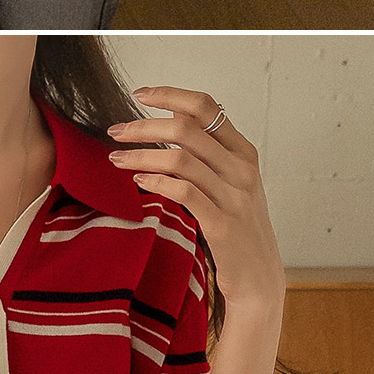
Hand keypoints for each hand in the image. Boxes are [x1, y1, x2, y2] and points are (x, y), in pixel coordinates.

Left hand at [109, 87, 285, 373]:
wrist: (258, 279)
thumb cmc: (236, 230)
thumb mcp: (229, 185)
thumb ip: (207, 155)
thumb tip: (168, 122)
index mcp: (243, 153)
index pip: (207, 107)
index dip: (171, 94)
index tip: (139, 94)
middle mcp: (241, 169)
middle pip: (186, 128)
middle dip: (143, 126)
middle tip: (115, 131)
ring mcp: (234, 196)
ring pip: (179, 158)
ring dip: (141, 155)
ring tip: (115, 159)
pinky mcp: (222, 224)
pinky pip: (183, 192)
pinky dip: (155, 182)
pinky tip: (137, 182)